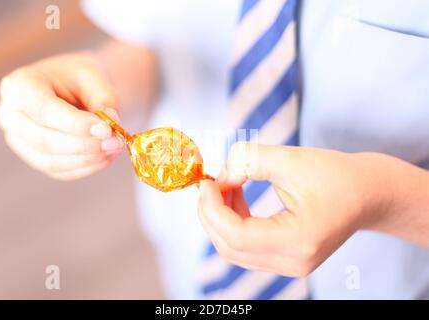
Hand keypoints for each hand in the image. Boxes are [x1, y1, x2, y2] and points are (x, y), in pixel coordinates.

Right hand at [0, 52, 123, 179]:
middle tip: (116, 142)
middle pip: (44, 140)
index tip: (106, 129)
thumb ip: (103, 99)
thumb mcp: (94, 76)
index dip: (75, 124)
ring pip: (51, 161)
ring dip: (87, 159)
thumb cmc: (80, 78)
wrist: (74, 88)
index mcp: (19, 85)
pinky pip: (59, 171)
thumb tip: (110, 126)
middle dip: (84, 145)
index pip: (43, 110)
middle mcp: (10, 115)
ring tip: (115, 148)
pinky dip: (86, 168)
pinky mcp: (34, 158)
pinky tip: (106, 157)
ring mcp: (19, 141)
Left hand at [198, 142, 406, 275]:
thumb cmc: (337, 174)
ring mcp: (290, 265)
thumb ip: (247, 160)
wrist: (367, 193)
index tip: (206, 181)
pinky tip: (237, 196)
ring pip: (234, 249)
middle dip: (210, 212)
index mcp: (299, 240)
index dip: (212, 208)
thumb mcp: (289, 158)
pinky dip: (232, 221)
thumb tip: (219, 175)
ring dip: (220, 216)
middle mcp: (293, 262)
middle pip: (229, 247)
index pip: (236, 235)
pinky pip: (245, 246)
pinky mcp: (286, 259)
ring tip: (227, 184)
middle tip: (211, 181)